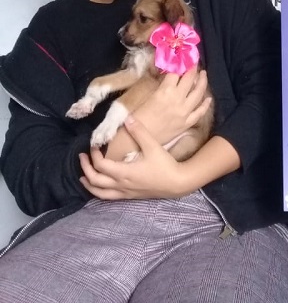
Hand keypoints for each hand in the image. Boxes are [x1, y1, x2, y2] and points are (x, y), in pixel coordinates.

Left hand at [80, 115, 194, 199]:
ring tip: (82, 176)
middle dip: (85, 169)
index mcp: (124, 172)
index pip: (100, 165)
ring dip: (89, 184)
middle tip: (82, 157)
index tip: (94, 144)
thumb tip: (126, 118)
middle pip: (95, 181)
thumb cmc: (164, 165)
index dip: (94, 154)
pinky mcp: (129, 196)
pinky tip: (100, 185)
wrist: (176, 183)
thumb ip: (139, 132)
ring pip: (99, 193)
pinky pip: (108, 197)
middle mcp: (120, 185)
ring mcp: (124, 192)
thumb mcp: (153, 146)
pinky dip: (98, 191)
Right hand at [102, 69, 211, 160]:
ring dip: (202, 82)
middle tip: (194, 62)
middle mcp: (178, 99)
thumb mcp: (146, 95)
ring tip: (203, 74)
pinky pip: (199, 112)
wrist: (136, 141)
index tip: (182, 56)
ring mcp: (184, 112)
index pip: (176, 71)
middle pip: (190, 79)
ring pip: (198, 93)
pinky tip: (208, 98)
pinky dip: (205, 104)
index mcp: (165, 91)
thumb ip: (159, 85)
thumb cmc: (136, 117)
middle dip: (193, 68)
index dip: (179, 62)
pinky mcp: (186, 123)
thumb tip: (167, 76)